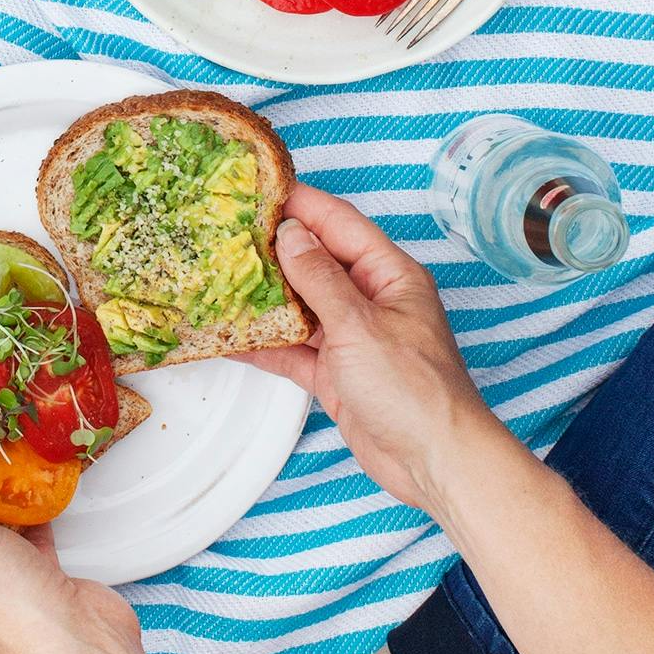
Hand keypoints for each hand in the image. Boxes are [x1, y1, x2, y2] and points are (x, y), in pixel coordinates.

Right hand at [247, 183, 500, 513]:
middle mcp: (370, 299)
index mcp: (389, 274)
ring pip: (300, 305)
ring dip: (264, 296)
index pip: (339, 223)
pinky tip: (230, 335)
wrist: (435, 464)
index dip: (300, 203)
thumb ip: (320, 278)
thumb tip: (290, 233)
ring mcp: (352, 337)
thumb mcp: (360, 325)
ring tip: (218, 277)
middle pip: (315, 261)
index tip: (258, 189)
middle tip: (225, 231)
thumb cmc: (414, 389)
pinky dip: (265, 343)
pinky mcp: (336, 373)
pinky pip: (294, 348)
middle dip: (273, 249)